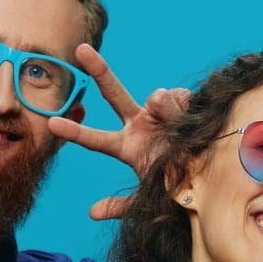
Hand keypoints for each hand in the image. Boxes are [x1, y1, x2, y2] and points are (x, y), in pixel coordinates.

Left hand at [45, 44, 191, 219]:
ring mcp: (158, 112)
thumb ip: (120, 206)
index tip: (51, 124)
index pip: (95, 138)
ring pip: (158, 99)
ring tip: (182, 133)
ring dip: (169, 113)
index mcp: (126, 146)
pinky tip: (192, 122)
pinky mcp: (181, 102)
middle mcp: (138, 123)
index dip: (75, 131)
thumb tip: (91, 212)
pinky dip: (186, 109)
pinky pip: (179, 98)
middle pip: (114, 93)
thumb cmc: (177, 188)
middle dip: (99, 70)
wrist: (211, 177)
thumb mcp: (146, 201)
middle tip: (81, 49)